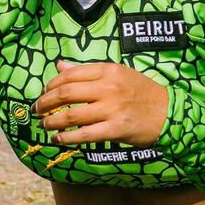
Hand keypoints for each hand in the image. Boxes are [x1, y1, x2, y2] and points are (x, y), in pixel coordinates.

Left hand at [35, 61, 169, 146]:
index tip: (44, 93)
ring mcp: (113, 109)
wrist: (168, 113)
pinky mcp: (116, 129)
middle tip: (37, 110)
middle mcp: (110, 88)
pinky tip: (58, 138)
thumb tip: (59, 66)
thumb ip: (88, 71)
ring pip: (70, 115)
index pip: (70, 75)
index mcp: (110, 70)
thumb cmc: (141, 92)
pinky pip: (83, 134)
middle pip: (66, 94)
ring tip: (45, 124)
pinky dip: (66, 138)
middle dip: (45, 103)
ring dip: (51, 121)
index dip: (51, 85)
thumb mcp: (119, 74)